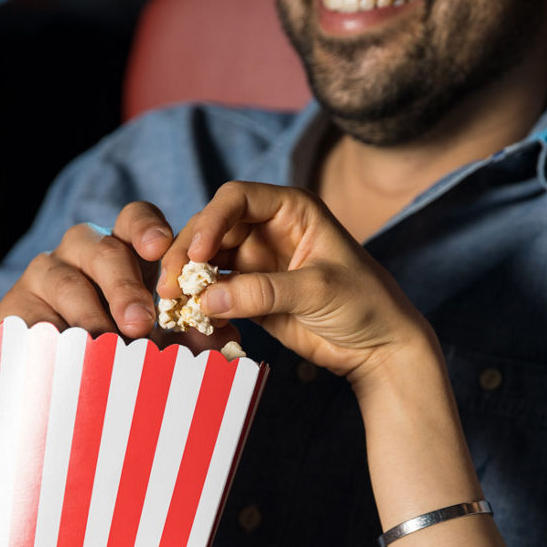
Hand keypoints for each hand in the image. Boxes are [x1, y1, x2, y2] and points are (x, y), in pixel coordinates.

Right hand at [0, 202, 231, 350]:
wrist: (50, 376)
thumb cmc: (117, 349)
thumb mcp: (157, 340)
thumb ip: (189, 337)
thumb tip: (228, 343)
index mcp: (125, 250)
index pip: (135, 220)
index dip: (147, 228)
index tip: (161, 248)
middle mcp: (84, 252)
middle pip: (103, 250)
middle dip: (124, 286)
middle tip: (141, 323)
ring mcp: (46, 275)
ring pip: (66, 281)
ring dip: (91, 315)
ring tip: (109, 346)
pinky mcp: (17, 306)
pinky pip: (33, 316)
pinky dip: (54, 336)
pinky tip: (71, 358)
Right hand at [157, 181, 434, 386]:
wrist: (379, 347)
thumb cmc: (364, 304)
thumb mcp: (318, 290)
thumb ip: (263, 292)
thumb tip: (206, 299)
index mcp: (291, 209)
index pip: (237, 199)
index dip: (211, 221)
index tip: (195, 254)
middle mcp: (268, 229)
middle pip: (212, 230)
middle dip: (186, 254)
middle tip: (168, 286)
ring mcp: (256, 263)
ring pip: (206, 262)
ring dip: (185, 281)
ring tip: (170, 305)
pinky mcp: (250, 295)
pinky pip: (214, 294)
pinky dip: (199, 305)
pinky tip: (188, 320)